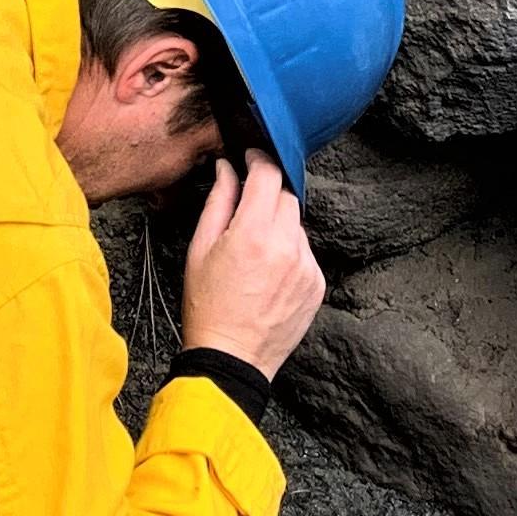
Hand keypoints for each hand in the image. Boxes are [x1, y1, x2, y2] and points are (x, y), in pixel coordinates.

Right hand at [181, 154, 325, 378]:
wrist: (232, 357)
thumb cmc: (208, 307)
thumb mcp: (200, 249)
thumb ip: (218, 202)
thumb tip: (227, 169)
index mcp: (253, 233)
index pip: (267, 174)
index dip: (258, 159)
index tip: (250, 157)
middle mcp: (286, 246)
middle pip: (286, 196)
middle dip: (267, 195)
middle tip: (246, 213)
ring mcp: (306, 266)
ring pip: (297, 225)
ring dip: (279, 226)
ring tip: (254, 254)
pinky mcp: (316, 284)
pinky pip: (305, 253)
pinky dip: (290, 253)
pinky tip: (268, 274)